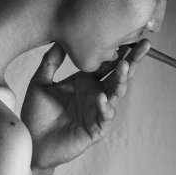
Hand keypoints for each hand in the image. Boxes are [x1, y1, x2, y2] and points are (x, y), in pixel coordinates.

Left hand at [20, 39, 151, 170]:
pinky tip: (102, 97)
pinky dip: (105, 107)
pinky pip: (104, 117)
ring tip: (124, 66)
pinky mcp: (94, 129)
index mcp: (85, 81)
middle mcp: (95, 94)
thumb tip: (60, 39)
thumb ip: (50, 62)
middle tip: (144, 45)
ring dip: (121, 81)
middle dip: (131, 61)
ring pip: (115, 94)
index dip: (118, 51)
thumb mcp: (40, 82)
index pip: (106, 63)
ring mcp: (97, 112)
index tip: (129, 34)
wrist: (31, 140)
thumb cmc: (36, 112)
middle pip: (117, 76)